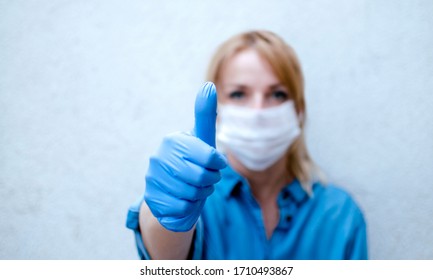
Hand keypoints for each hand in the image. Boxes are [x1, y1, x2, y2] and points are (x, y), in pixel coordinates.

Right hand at [144, 82, 226, 231]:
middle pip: (201, 177)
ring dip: (200, 194)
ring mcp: (152, 179)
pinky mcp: (152, 200)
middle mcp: (158, 157)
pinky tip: (184, 199)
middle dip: (210, 181)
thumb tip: (209, 85)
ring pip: (192, 194)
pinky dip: (189, 206)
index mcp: (173, 140)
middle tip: (206, 178)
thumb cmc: (192, 160)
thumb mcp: (201, 139)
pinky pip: (182, 208)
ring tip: (195, 187)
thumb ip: (205, 114)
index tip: (216, 164)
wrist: (172, 190)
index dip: (217, 164)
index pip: (209, 156)